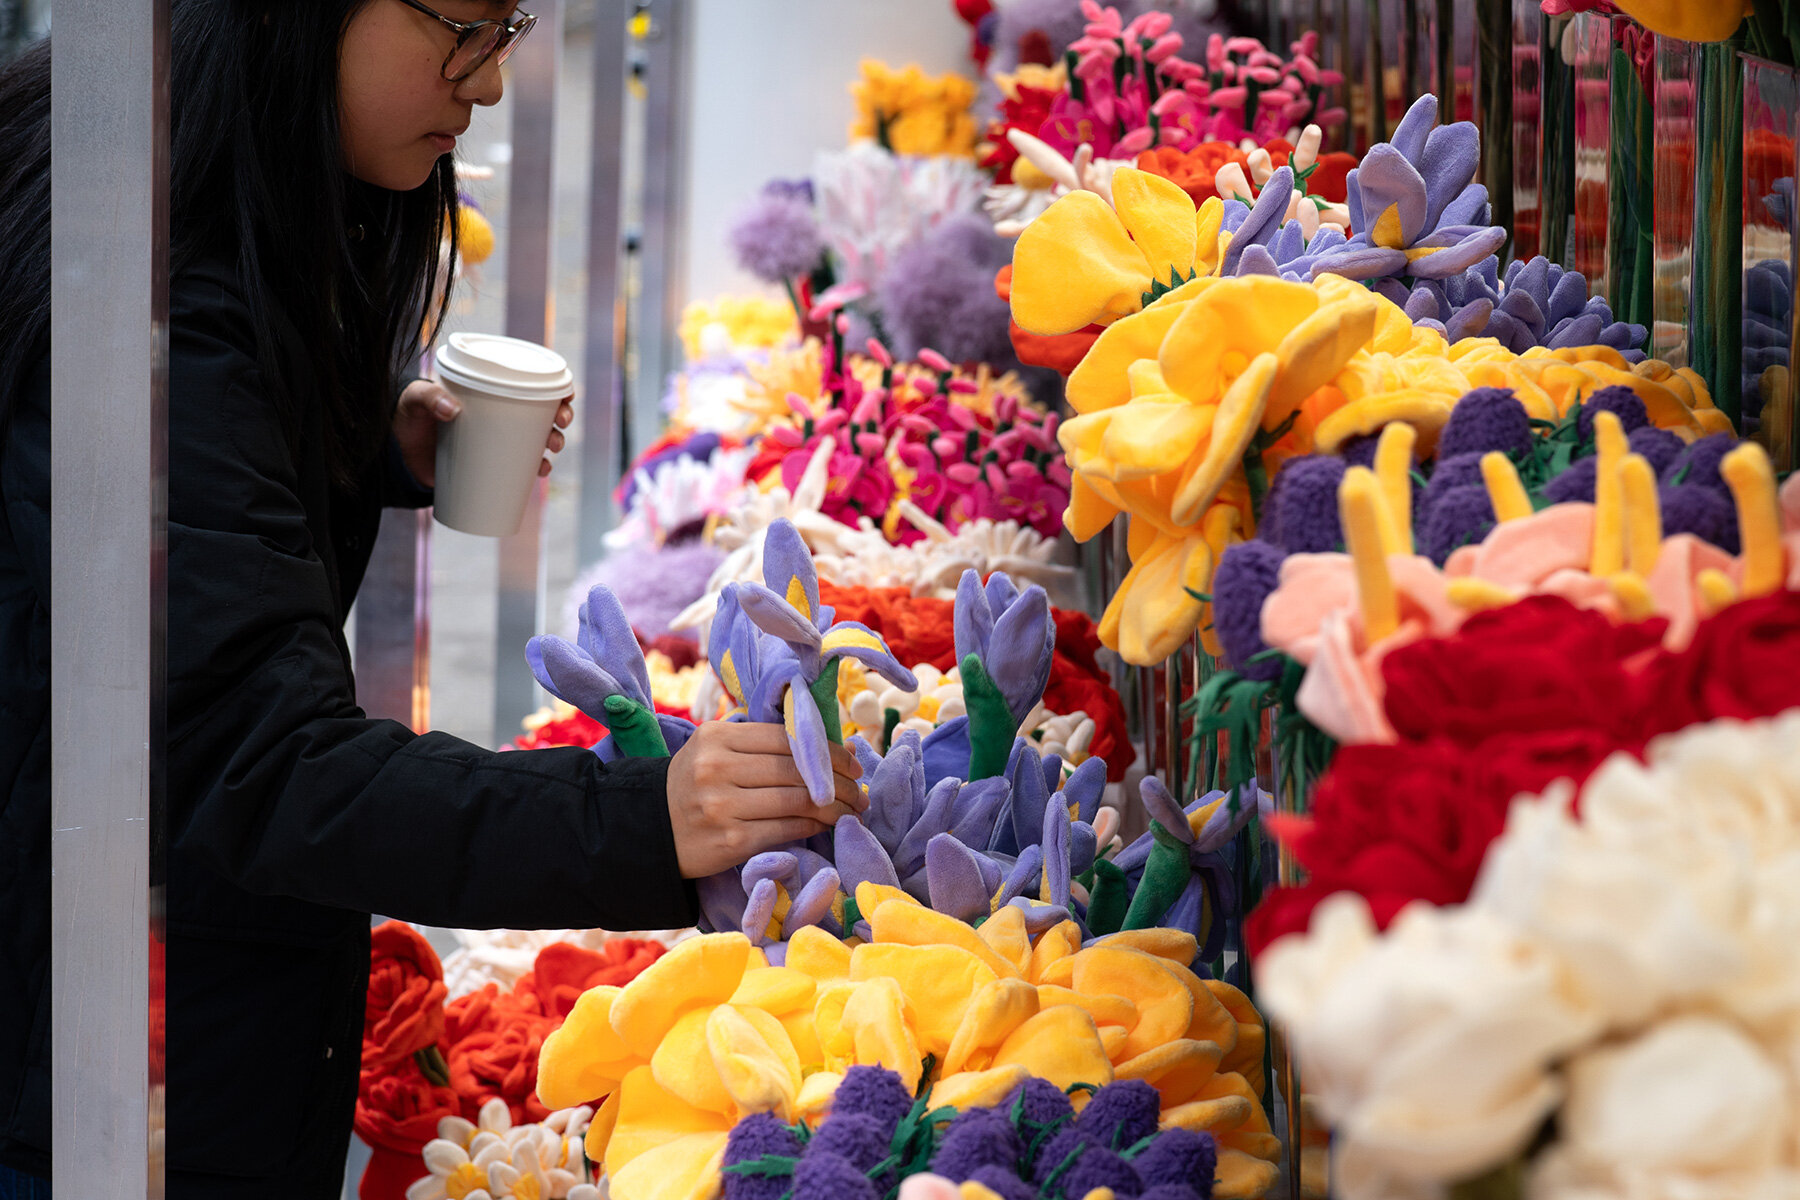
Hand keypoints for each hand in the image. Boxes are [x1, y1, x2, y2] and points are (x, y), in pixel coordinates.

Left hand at [392, 379, 573, 487]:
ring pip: (538, 439)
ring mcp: (497, 440)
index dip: (556, 386)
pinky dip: (535, 469)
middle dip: (561, 417)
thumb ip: (427, 397)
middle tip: (561, 423)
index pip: (530, 382)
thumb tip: (452, 409)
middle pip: (543, 411)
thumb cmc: (406, 418)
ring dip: (554, 442)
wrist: (396, 453)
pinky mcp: (491, 464)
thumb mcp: (413, 401)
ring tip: (551, 449)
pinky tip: (542, 470)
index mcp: (489, 390)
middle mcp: (499, 413)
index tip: (566, 394)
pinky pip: (522, 467)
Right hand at [665, 721, 866, 878]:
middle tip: (861, 789)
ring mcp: (722, 805)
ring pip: (796, 800)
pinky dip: (814, 825)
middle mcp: (717, 767)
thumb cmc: (694, 786)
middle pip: (796, 769)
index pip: (786, 737)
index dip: (827, 750)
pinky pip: (786, 828)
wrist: (650, 830)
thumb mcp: (715, 750)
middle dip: (839, 780)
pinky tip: (828, 824)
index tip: (852, 761)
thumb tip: (831, 746)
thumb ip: (762, 743)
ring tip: (854, 809)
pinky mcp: (731, 840)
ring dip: (834, 806)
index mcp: (716, 737)